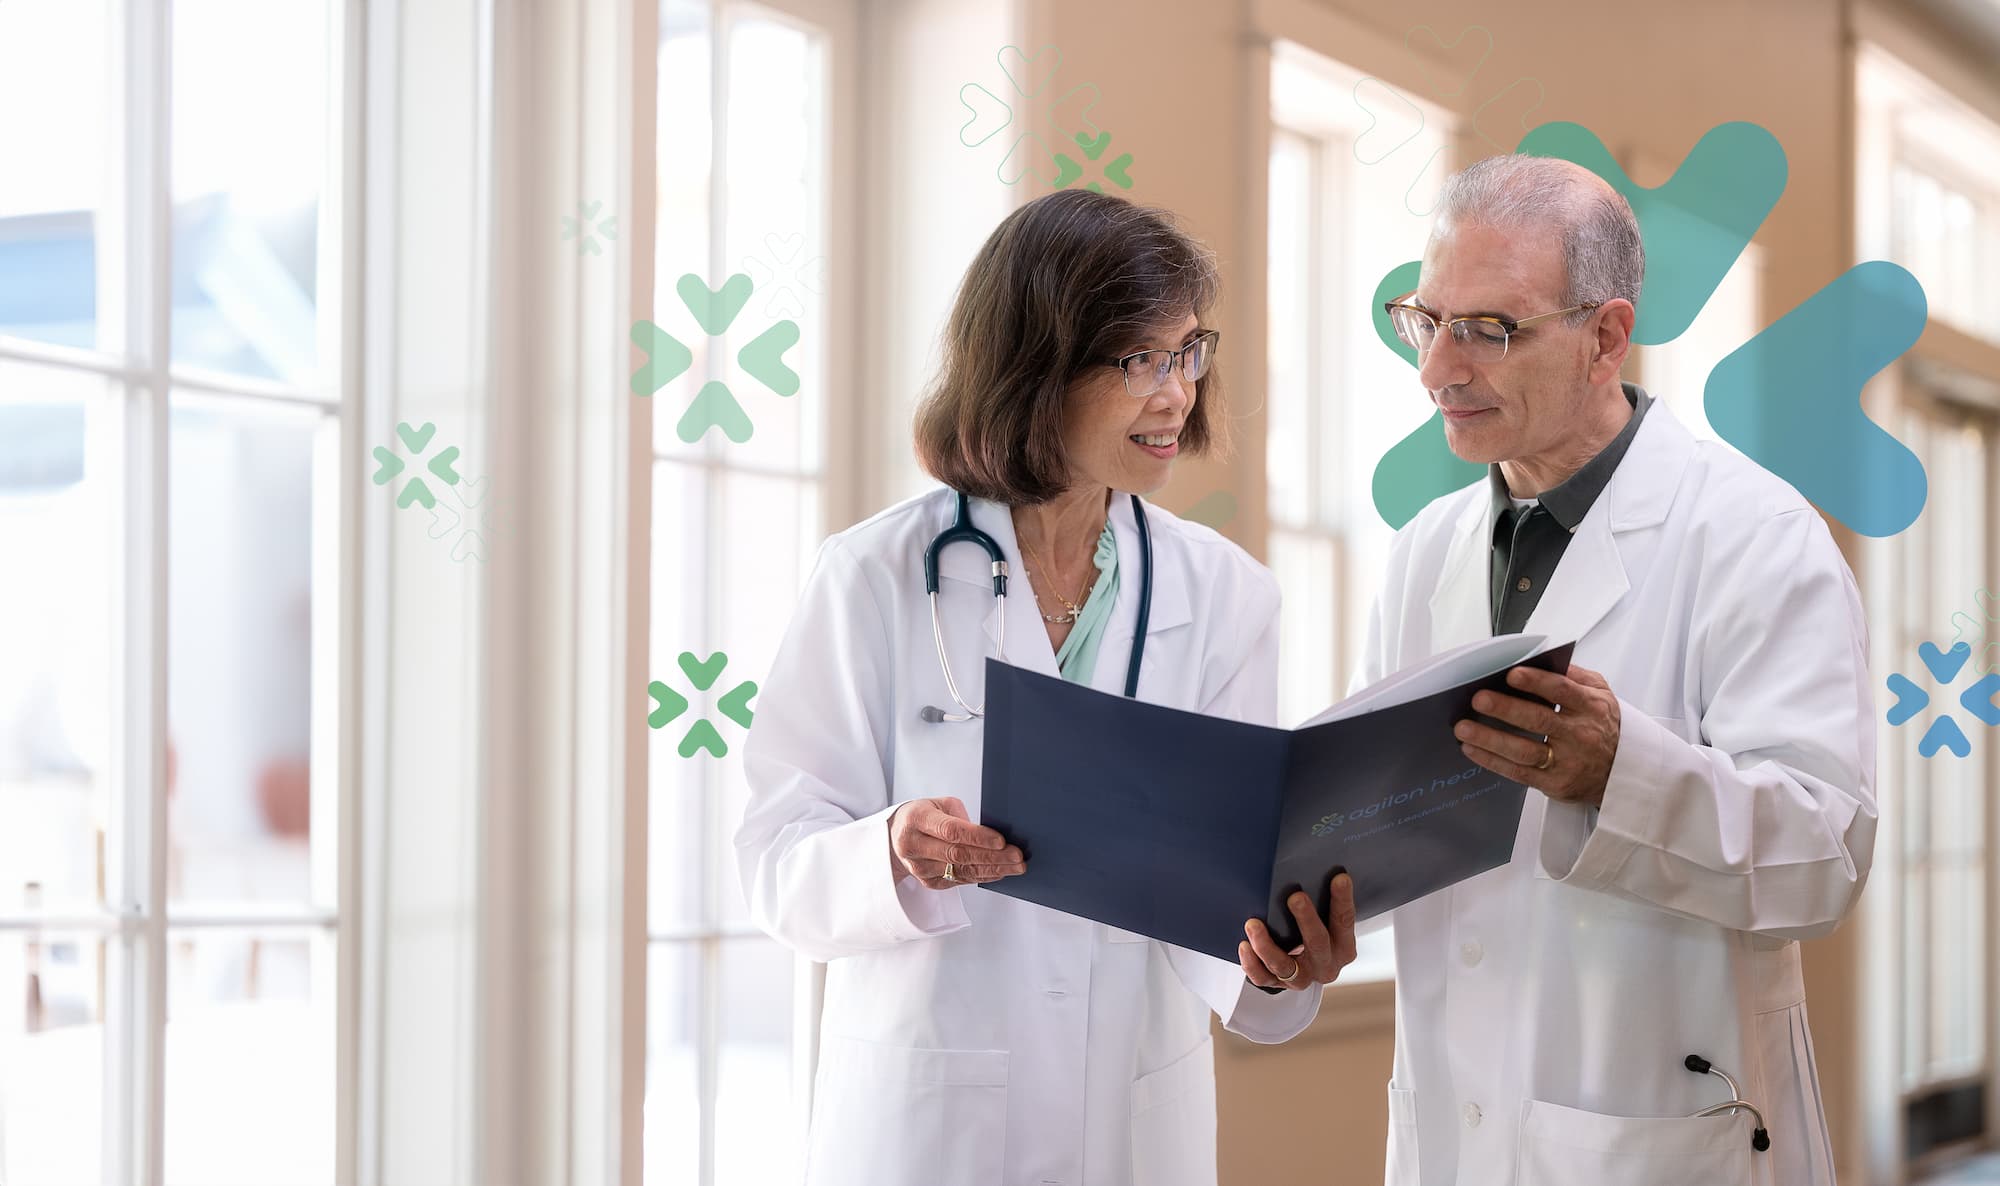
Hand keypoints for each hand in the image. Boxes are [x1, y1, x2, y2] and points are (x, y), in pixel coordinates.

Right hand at [887, 797, 1025, 889]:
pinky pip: (961, 881)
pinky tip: (1000, 872)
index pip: (951, 831)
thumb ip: (961, 817)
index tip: (1002, 840)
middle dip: (992, 856)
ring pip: (961, 871)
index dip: (978, 837)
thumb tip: (992, 834)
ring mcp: (920, 868)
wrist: (896, 836)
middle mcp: (914, 845)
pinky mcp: (929, 882)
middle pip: (958, 854)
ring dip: (992, 869)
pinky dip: (983, 876)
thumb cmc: (924, 815)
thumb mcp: (939, 804)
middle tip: (1017, 856)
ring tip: (1016, 866)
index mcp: (916, 819)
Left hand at [1239, 872, 1356, 990]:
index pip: (1344, 923)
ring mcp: (1302, 978)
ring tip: (1253, 924)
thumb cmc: (1315, 934)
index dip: (1342, 900)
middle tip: (1296, 897)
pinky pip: (1262, 978)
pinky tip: (1244, 945)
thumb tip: (1307, 868)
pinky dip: (1251, 963)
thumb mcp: (1326, 922)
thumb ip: (1322, 902)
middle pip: (1318, 944)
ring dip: (1267, 945)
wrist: (1306, 968)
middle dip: (1307, 919)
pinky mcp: (1279, 985)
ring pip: (1284, 966)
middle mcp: (1325, 965)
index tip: (1340, 878)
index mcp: (1343, 948)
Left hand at [1455, 663, 1621, 806]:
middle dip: (1505, 709)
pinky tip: (1473, 749)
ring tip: (1464, 728)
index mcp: (1590, 707)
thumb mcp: (1602, 694)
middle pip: (1539, 720)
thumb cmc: (1605, 727)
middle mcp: (1579, 735)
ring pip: (1524, 750)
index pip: (1562, 690)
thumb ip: (1575, 675)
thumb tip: (1543, 659)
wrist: (1624, 771)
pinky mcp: (1554, 784)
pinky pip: (1518, 773)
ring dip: (1490, 739)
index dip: (1536, 682)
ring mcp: (1567, 762)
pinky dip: (1493, 761)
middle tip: (1478, 699)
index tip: (1511, 674)